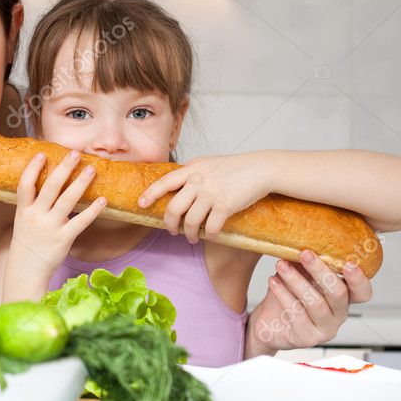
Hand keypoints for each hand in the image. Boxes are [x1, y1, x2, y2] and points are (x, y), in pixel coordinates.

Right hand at [10, 150, 106, 272]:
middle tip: (75, 153)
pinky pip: (81, 222)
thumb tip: (50, 183)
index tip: (42, 154)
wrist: (26, 270)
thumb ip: (33, 204)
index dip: (32, 169)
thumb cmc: (28, 242)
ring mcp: (49, 227)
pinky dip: (93, 210)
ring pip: (67, 200)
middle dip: (63, 168)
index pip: (25, 185)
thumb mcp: (23, 221)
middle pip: (50, 188)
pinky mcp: (63, 239)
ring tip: (91, 169)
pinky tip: (103, 200)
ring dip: (80, 183)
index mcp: (23, 210)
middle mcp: (36, 216)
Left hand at [137, 153, 269, 241]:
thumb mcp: (207, 163)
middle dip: (170, 224)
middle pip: (174, 208)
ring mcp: (211, 194)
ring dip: (190, 234)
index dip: (150, 194)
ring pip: (191, 222)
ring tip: (192, 237)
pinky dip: (209, 235)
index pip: (164, 182)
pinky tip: (210, 236)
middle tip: (172, 230)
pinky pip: (211, 228)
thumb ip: (191, 172)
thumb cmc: (233, 167)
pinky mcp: (225, 206)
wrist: (259, 169)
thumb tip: (175, 184)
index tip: (141, 204)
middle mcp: (198, 181)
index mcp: (191, 169)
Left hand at [244, 250, 373, 355]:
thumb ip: (308, 261)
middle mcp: (338, 314)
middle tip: (304, 253)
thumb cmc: (288, 294)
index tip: (348, 263)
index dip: (359, 279)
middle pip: (339, 294)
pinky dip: (284, 294)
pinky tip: (273, 281)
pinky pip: (297, 314)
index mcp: (343, 297)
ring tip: (281, 265)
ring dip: (297, 281)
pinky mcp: (307, 338)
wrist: (267, 322)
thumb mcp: (300, 274)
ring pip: (316, 304)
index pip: (362, 292)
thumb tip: (307, 235)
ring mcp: (324, 329)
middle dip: (321, 271)